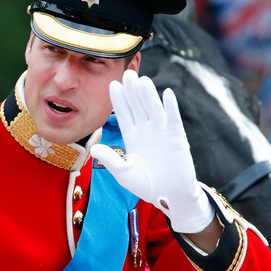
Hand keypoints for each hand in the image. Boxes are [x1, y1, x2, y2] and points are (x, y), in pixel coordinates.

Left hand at [91, 70, 212, 233]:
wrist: (170, 196)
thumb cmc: (147, 185)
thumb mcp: (124, 173)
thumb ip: (111, 159)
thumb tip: (93, 148)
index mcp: (132, 137)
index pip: (123, 114)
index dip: (118, 100)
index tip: (113, 84)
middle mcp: (146, 131)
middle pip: (138, 106)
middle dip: (132, 91)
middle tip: (126, 74)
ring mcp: (162, 132)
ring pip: (153, 108)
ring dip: (148, 95)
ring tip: (142, 80)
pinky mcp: (177, 137)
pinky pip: (173, 119)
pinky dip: (171, 107)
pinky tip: (167, 94)